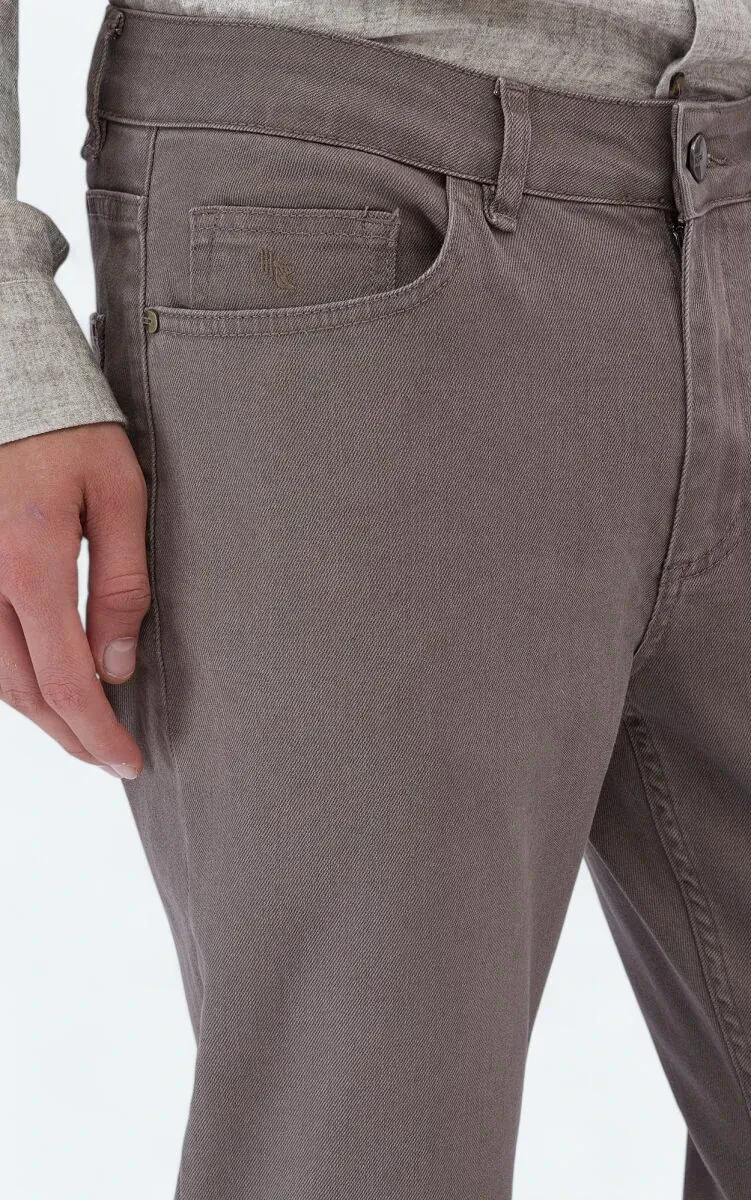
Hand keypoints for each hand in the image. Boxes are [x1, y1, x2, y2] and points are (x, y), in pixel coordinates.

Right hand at [0, 422, 148, 777]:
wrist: (7, 379)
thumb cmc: (69, 428)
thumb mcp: (119, 494)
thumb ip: (121, 582)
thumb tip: (118, 663)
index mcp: (29, 565)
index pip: (65, 681)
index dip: (97, 733)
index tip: (128, 762)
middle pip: (23, 691)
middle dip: (70, 736)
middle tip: (111, 758)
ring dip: (40, 712)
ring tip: (84, 730)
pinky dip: (13, 677)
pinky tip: (44, 683)